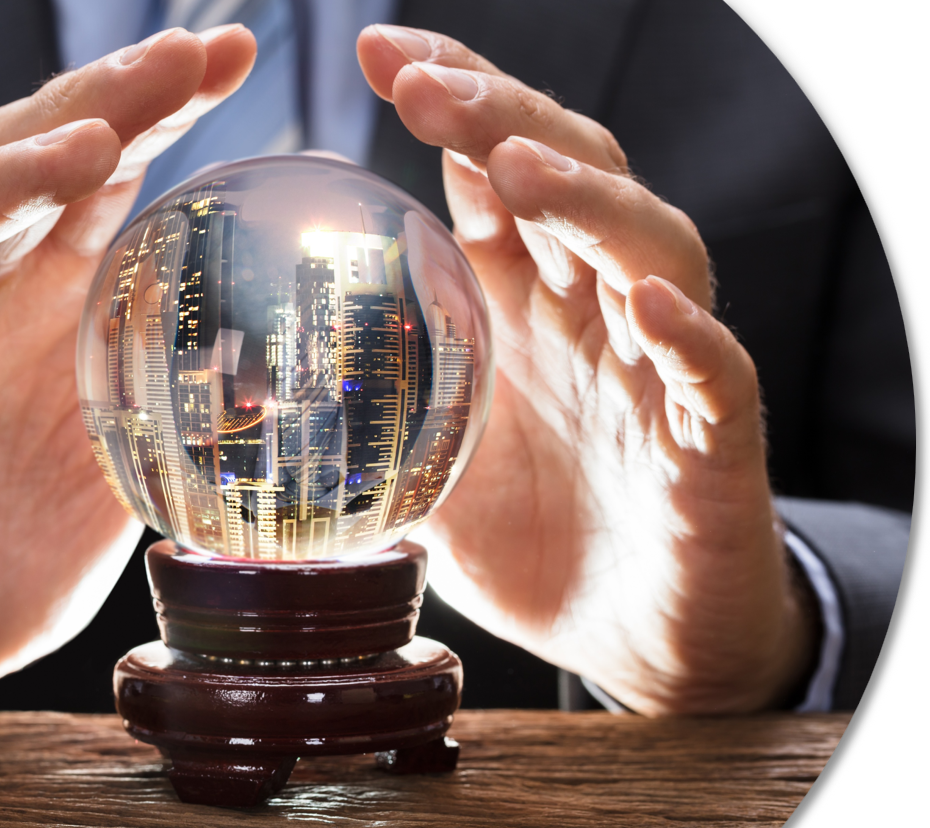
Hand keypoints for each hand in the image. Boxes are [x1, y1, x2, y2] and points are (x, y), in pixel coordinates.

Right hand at [0, 26, 256, 714]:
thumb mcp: (111, 481)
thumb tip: (273, 382)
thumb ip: (168, 416)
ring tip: (88, 144)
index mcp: (43, 311)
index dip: (160, 112)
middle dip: (105, 104)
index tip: (237, 55)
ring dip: (12, 176)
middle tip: (188, 56)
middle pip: (27, 167)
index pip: (101, 183)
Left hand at [357, 26, 817, 714]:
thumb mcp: (427, 470)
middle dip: (500, 119)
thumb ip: (370, 419)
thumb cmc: (534, 542)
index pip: (493, 176)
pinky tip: (647, 301)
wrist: (634, 638)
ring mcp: (659, 368)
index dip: (453, 104)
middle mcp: (594, 314)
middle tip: (421, 83)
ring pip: (648, 247)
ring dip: (586, 201)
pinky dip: (688, 331)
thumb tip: (252, 405)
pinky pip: (715, 369)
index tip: (378, 53)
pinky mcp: (714, 438)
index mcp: (523, 307)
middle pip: (567, 179)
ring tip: (515, 169)